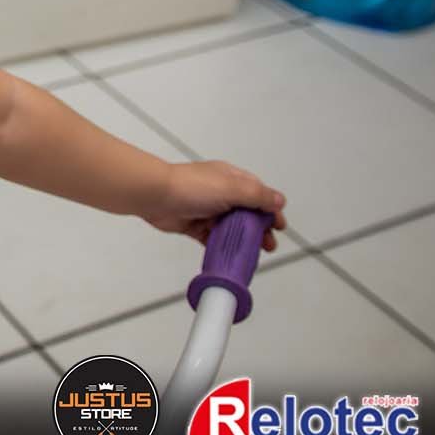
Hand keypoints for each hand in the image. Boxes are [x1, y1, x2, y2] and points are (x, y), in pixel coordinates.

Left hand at [141, 161, 287, 250]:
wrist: (155, 195)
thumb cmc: (191, 186)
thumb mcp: (232, 188)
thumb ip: (257, 196)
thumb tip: (279, 201)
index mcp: (231, 179)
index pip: (258, 195)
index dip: (271, 210)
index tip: (279, 226)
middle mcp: (221, 193)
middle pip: (247, 214)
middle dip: (260, 229)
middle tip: (268, 245)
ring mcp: (207, 210)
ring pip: (231, 228)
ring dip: (243, 240)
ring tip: (254, 253)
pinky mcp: (194, 225)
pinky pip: (213, 238)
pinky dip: (223, 246)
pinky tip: (232, 255)